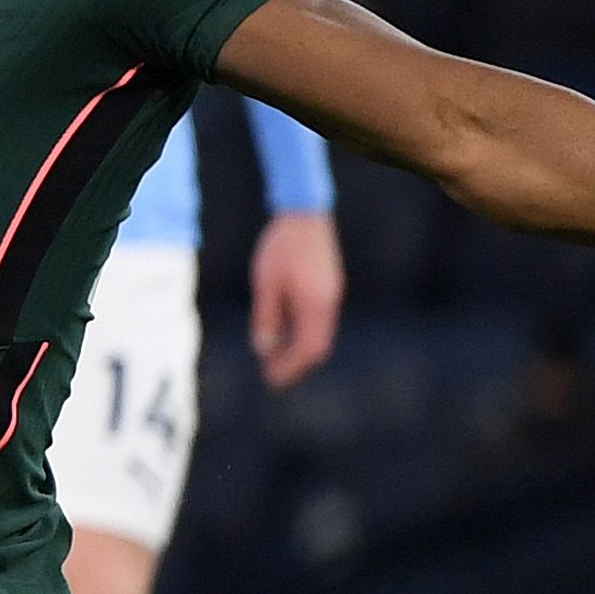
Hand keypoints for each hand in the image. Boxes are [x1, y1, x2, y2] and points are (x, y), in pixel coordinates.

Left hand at [248, 209, 344, 389]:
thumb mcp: (266, 282)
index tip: (270, 381)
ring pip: (318, 334)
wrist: (304, 212)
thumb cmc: (281, 246)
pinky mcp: (328, 286)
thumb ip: (266, 316)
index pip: (306, 349)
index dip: (289, 368)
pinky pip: (317, 320)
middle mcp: (328, 303)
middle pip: (317, 347)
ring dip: (297, 349)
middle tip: (271, 377)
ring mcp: (331, 294)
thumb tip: (263, 349)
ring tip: (272, 358)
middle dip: (294, 364)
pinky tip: (282, 333)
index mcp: (315, 305)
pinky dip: (301, 332)